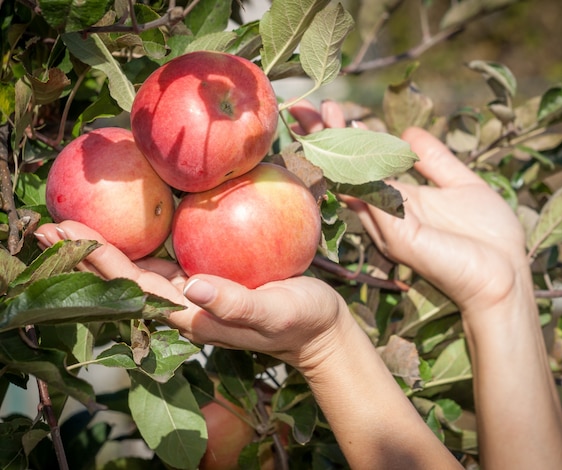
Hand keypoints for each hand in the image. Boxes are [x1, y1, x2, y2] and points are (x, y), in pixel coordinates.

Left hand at [34, 221, 349, 370]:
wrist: (318, 327)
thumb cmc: (298, 322)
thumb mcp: (274, 314)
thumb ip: (237, 306)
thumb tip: (194, 287)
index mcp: (193, 314)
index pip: (135, 287)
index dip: (100, 261)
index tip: (66, 236)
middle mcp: (185, 302)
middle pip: (126, 276)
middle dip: (89, 253)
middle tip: (48, 227)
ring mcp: (195, 290)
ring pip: (141, 266)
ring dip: (108, 246)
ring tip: (75, 223)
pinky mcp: (209, 278)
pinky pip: (168, 258)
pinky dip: (143, 241)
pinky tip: (134, 222)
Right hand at [289, 100, 528, 316]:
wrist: (504, 275)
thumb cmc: (488, 238)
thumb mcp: (462, 185)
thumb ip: (435, 161)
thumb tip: (410, 131)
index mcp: (398, 201)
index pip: (363, 165)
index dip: (345, 137)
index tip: (331, 106)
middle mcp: (384, 213)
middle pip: (346, 170)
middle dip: (326, 137)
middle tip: (309, 107)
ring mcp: (387, 225)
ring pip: (351, 179)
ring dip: (335, 145)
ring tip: (325, 111)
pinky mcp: (397, 234)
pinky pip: (372, 195)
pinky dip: (357, 165)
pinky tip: (349, 133)